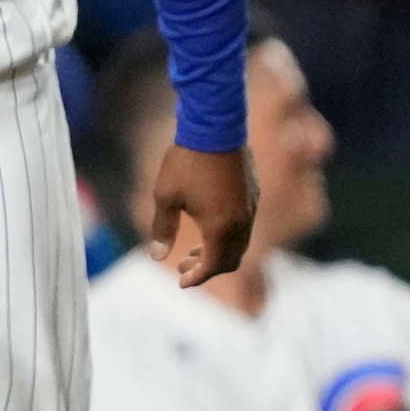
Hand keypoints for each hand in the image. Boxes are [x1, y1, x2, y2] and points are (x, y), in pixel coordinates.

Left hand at [147, 144, 257, 286]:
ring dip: (219, 252)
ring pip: (240, 244)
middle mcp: (242, 222)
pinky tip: (208, 227)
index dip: (197, 278)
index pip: (213, 266)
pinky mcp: (252, 194)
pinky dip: (228, 237)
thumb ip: (162, 229)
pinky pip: (244, 227)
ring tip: (193, 251)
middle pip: (231, 260)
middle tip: (184, 269)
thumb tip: (156, 257)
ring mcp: (250, 208)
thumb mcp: (165, 196)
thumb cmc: (186, 162)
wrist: (214, 127)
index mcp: (221, 227)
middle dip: (208, 269)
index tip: (181, 283)